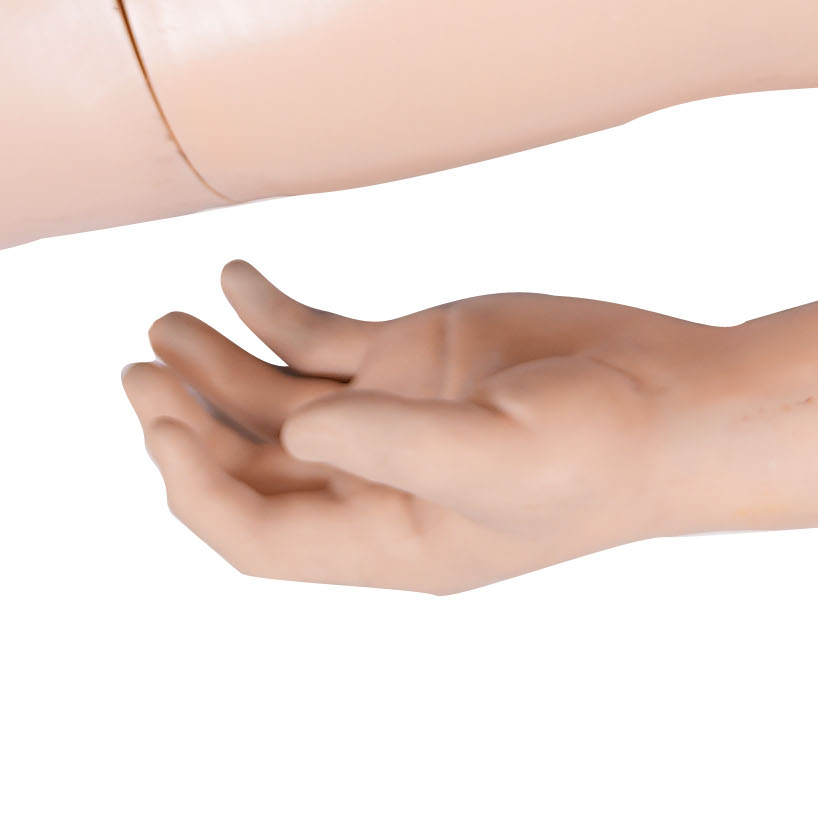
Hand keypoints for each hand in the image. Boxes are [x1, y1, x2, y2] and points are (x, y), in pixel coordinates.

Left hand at [125, 260, 724, 591]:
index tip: (162, 422)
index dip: (198, 485)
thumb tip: (291, 439)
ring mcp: (391, 418)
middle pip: (249, 470)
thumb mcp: (494, 456)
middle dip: (184, 425)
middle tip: (139, 368)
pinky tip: (233, 279)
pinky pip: (318, 344)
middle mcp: (375, 484)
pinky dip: (268, 315)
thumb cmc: (602, 453)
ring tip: (161, 324)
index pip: (259, 534)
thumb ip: (388, 445)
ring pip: (271, 404)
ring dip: (211, 370)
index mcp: (387, 539)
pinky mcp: (415, 360)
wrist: (678, 399)